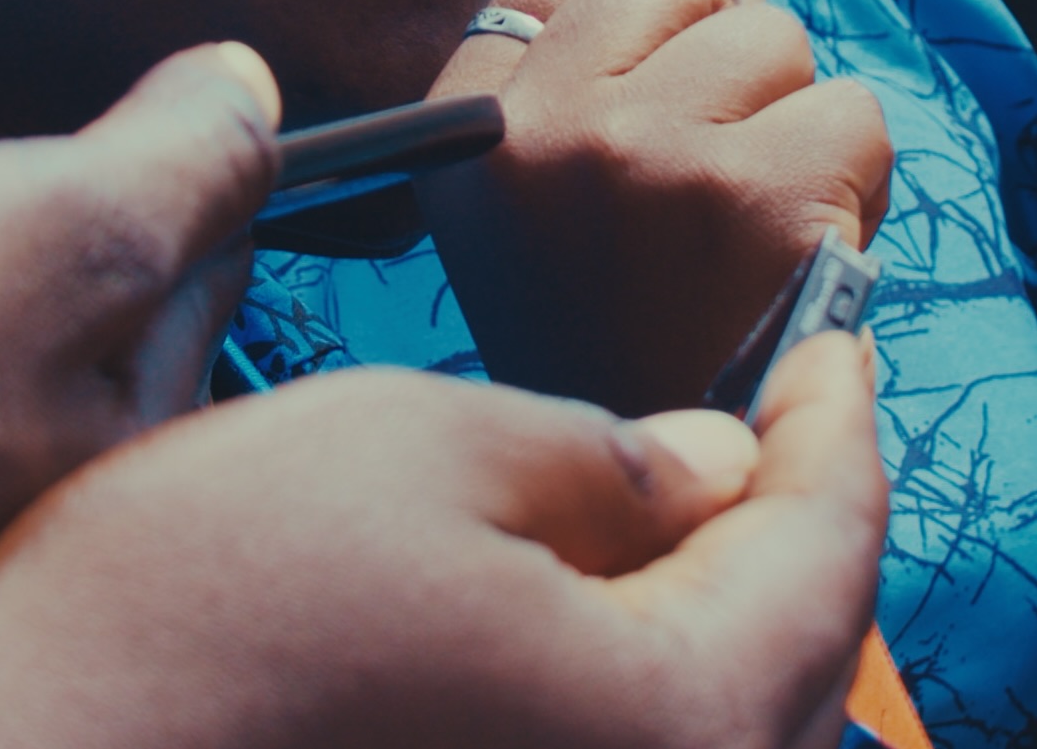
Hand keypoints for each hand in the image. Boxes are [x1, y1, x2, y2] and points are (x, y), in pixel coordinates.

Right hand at [0, 331, 888, 748]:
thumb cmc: (200, 604)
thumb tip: (713, 468)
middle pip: (797, 654)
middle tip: (778, 400)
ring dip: (720, 600)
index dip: (836, 418)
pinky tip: (585, 594)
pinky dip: (640, 670)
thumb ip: (602, 455)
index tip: (835, 327)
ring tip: (680, 484)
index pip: (827, 546)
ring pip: (719, 719)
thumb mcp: (415, 446)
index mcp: (680, 718)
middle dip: (797, 514)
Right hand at [419, 0, 892, 413]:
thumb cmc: (610, 307)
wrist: (656, 488)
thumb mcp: (551, 149)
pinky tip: (793, 254)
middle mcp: (541, 122)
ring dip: (789, 126)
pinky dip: (849, 186)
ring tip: (739, 231)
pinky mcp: (757, 196)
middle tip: (692, 195)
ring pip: (779, 46)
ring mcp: (648, 153)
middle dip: (723, 66)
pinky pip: (850, 114)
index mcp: (472, 110)